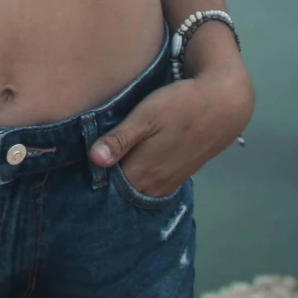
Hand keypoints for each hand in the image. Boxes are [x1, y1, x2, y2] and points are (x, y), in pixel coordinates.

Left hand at [87, 67, 252, 198]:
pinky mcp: (180, 174)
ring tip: (105, 171)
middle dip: (104, 188)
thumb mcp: (147, 116)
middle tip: (82, 178)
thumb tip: (94, 160)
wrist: (224, 104)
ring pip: (137, 189)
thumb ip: (120, 140)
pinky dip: (139, 180)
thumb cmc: (181, 105)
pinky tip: (132, 167)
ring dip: (122, 184)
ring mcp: (170, 181)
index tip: (73, 178)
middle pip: (122, 193)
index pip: (107, 190)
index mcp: (143, 171)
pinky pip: (152, 185)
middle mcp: (155, 183)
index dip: (91, 184)